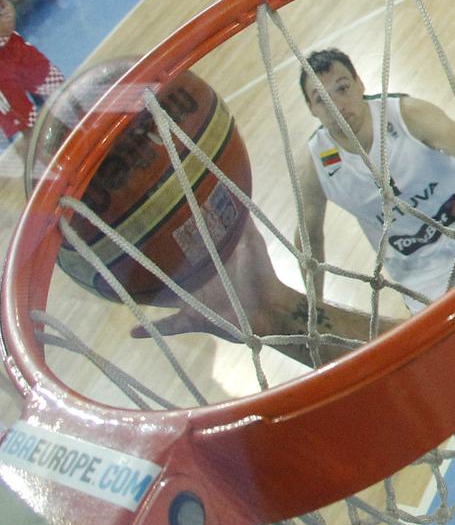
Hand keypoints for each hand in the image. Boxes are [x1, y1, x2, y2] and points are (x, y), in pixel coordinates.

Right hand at [130, 221, 294, 339]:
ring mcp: (192, 301)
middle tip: (118, 256)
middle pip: (165, 274)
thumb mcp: (251, 243)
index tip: (144, 225)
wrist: (269, 308)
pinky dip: (150, 330)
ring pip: (160, 298)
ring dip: (141, 296)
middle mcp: (195, 282)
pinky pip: (168, 326)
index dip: (165, 240)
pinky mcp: (193, 319)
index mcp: (206, 264)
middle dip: (146, 267)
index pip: (180, 249)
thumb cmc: (262, 275)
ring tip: (114, 289)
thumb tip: (237, 193)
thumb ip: (243, 222)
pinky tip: (132, 331)